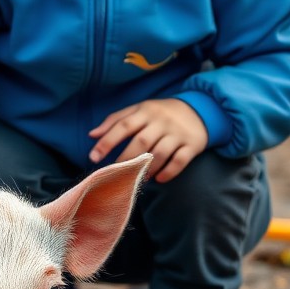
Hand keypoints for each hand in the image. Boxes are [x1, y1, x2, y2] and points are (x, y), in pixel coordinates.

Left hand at [88, 99, 208, 182]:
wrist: (198, 109)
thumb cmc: (159, 113)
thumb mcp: (138, 110)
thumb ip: (115, 121)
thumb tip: (91, 135)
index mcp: (145, 111)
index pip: (123, 126)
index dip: (107, 142)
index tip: (93, 157)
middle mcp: (162, 121)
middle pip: (141, 142)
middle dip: (126, 159)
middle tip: (116, 172)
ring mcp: (178, 133)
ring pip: (160, 153)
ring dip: (147, 168)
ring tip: (138, 177)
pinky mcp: (192, 144)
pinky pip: (180, 161)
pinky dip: (169, 172)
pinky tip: (159, 179)